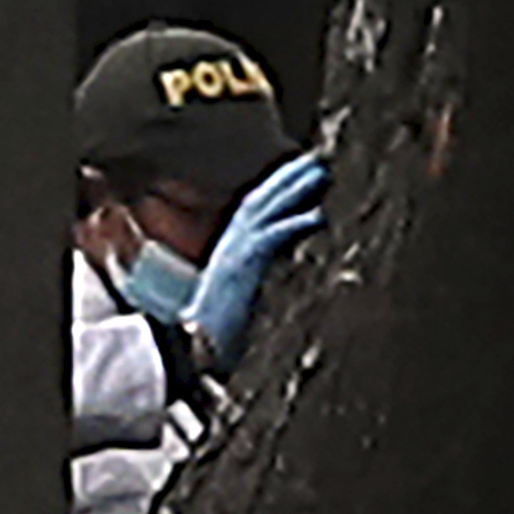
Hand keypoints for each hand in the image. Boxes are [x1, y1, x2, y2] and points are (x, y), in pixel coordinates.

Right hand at [187, 151, 326, 372]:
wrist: (192, 352)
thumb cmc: (212, 334)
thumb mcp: (234, 300)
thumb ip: (248, 283)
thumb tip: (259, 281)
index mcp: (228, 253)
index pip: (252, 212)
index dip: (275, 191)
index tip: (297, 175)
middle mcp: (230, 248)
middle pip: (260, 203)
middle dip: (288, 180)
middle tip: (315, 162)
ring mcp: (235, 255)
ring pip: (266, 211)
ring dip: (294, 190)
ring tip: (321, 173)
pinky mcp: (242, 268)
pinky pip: (271, 239)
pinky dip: (293, 224)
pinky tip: (317, 216)